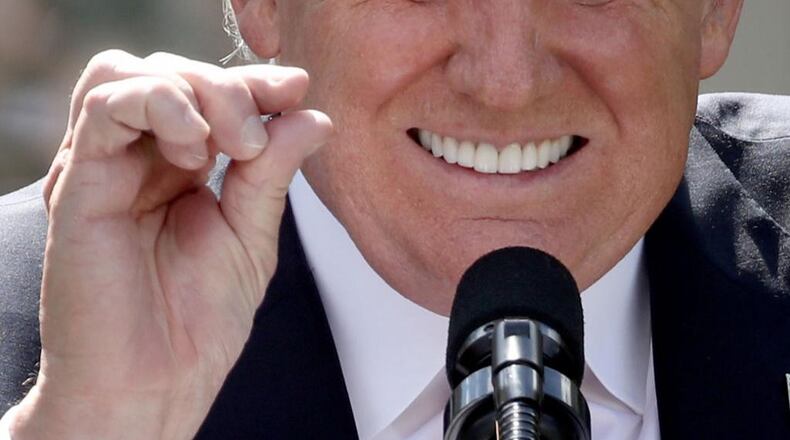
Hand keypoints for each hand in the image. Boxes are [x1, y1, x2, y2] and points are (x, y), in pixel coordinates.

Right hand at [8, 50, 331, 439]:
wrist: (154, 386)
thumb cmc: (196, 326)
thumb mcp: (251, 236)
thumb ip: (272, 171)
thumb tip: (310, 115)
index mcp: (179, 172)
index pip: (208, 94)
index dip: (254, 83)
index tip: (297, 90)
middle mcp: (139, 163)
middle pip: (172, 72)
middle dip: (229, 88)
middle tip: (258, 138)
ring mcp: (105, 169)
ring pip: (130, 73)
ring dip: (194, 91)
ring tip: (230, 146)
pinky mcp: (78, 184)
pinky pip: (104, 105)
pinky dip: (159, 104)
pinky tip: (194, 152)